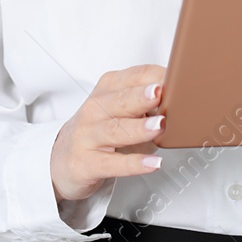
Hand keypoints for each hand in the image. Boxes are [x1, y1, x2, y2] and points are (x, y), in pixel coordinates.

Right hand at [51, 64, 167, 203]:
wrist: (60, 159)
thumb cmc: (98, 130)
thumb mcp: (117, 109)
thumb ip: (144, 102)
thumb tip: (181, 100)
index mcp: (106, 90)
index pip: (133, 77)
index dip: (155, 77)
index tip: (177, 77)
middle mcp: (94, 110)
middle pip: (120, 100)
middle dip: (141, 96)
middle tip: (161, 93)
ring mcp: (88, 137)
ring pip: (115, 130)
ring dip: (139, 128)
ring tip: (160, 126)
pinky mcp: (86, 163)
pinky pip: (111, 164)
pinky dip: (133, 164)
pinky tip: (152, 163)